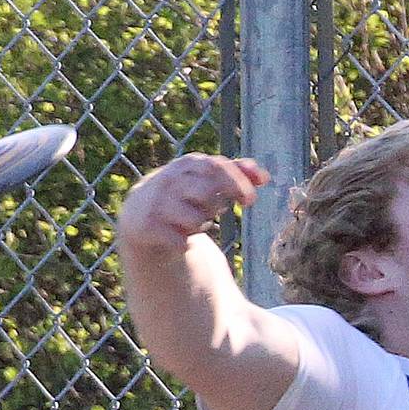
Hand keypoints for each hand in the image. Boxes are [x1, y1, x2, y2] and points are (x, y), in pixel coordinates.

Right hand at [118, 153, 269, 252]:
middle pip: (206, 191)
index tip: (252, 200)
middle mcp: (169, 180)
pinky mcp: (144, 227)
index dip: (236, 182)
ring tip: (190, 221)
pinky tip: (179, 240)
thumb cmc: (187, 197)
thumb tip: (265, 177)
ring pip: (194, 218)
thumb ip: (237, 176)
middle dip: (214, 205)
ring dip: (199, 224)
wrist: (143, 216)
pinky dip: (183, 244)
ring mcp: (155, 203)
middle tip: (211, 210)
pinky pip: (178, 240)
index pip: (215, 167)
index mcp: (187, 165)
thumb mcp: (211, 184)